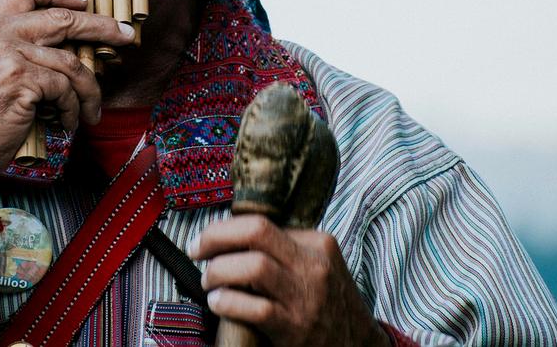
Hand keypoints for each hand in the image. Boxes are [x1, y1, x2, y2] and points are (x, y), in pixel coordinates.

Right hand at [0, 0, 134, 204]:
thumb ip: (14, 42)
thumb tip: (68, 32)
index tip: (82, 2)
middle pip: (62, 17)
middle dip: (101, 27)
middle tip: (126, 36)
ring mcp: (6, 52)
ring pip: (70, 61)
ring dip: (89, 89)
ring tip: (93, 109)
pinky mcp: (20, 78)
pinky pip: (65, 88)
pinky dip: (73, 108)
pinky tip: (68, 122)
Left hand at [190, 215, 389, 346]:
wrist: (359, 345)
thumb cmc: (330, 303)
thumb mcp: (320, 266)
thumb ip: (288, 250)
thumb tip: (236, 237)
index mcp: (318, 243)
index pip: (262, 222)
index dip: (228, 229)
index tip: (209, 239)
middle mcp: (313, 265)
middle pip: (256, 232)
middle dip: (217, 237)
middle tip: (197, 249)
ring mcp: (306, 296)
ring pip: (253, 267)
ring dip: (219, 271)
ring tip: (208, 281)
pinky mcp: (296, 328)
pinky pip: (255, 308)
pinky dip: (228, 302)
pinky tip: (217, 303)